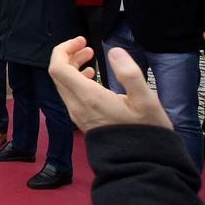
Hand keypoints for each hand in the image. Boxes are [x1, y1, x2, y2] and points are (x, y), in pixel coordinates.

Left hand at [48, 37, 172, 131]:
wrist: (141, 164)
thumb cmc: (146, 131)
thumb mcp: (146, 100)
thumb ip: (129, 73)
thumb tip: (114, 51)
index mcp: (88, 97)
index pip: (58, 67)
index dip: (65, 49)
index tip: (83, 39)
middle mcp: (76, 106)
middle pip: (58, 74)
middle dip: (69, 55)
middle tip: (88, 46)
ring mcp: (77, 115)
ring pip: (63, 84)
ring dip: (72, 66)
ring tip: (90, 56)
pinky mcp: (82, 120)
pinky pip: (70, 94)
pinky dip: (76, 80)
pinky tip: (91, 76)